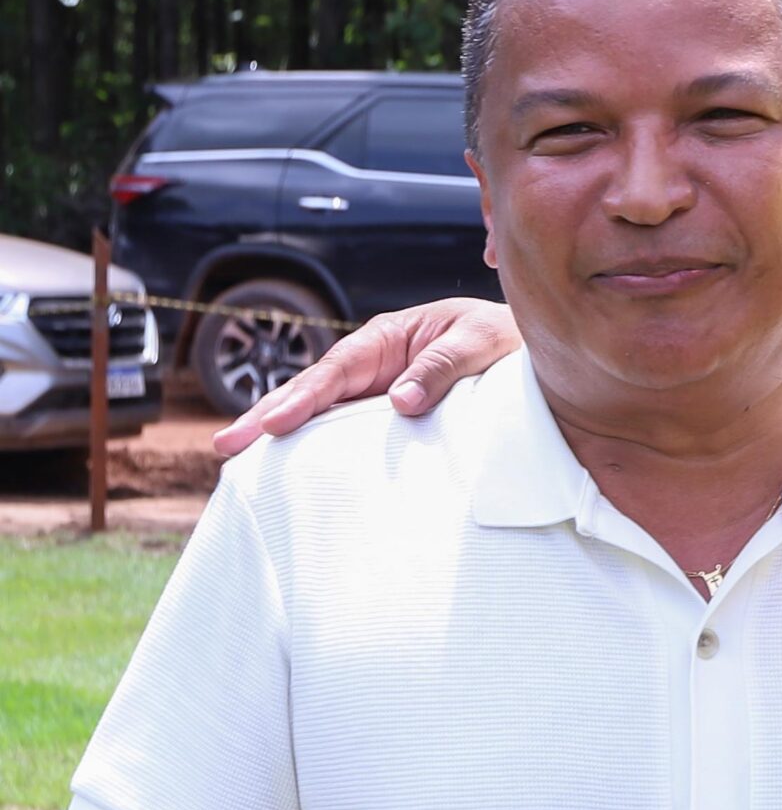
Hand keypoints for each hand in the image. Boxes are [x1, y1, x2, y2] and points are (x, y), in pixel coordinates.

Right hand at [210, 297, 520, 456]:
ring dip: (282, 436)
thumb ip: (441, 368)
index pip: (335, 371)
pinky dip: (316, 448)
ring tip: (239, 462)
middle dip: (267, 417)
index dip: (303, 398)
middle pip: (311, 392)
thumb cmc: (501, 338)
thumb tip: (401, 402)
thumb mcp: (478, 343)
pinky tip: (290, 471)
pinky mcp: (386, 417)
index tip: (272, 424)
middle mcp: (371, 366)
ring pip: (320, 415)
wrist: (528, 353)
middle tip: (225, 446)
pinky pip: (345, 432)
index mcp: (386, 339)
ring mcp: (374, 392)